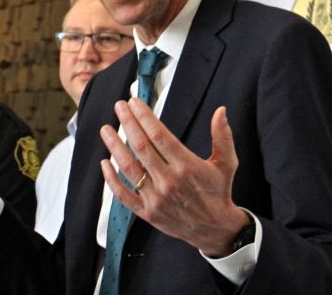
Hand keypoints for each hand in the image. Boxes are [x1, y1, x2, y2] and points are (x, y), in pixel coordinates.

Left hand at [100, 98, 249, 256]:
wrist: (215, 229)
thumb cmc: (218, 191)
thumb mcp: (226, 163)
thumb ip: (222, 136)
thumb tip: (221, 110)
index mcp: (187, 166)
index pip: (159, 135)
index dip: (144, 117)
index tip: (134, 102)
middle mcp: (169, 181)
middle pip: (141, 147)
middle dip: (128, 123)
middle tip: (119, 106)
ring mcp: (156, 198)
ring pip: (129, 168)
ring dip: (115, 147)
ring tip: (106, 129)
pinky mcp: (147, 213)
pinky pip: (123, 195)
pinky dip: (111, 180)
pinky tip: (104, 163)